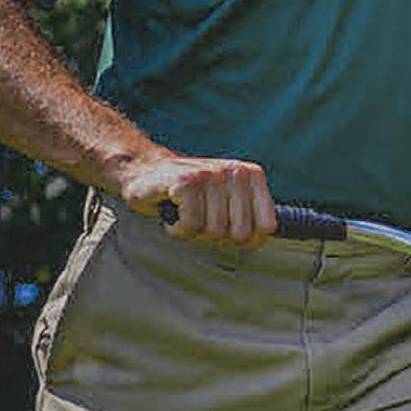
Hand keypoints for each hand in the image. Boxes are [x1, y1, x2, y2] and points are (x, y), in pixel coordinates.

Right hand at [118, 153, 277, 246]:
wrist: (143, 172)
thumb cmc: (190, 194)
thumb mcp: (228, 201)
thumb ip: (251, 217)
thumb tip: (264, 238)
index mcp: (251, 175)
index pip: (266, 226)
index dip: (247, 239)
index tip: (229, 232)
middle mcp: (234, 171)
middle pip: (240, 233)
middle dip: (217, 236)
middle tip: (200, 219)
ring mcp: (210, 174)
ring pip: (215, 231)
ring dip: (195, 232)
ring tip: (185, 213)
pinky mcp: (185, 182)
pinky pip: (192, 225)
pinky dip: (178, 229)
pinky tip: (172, 213)